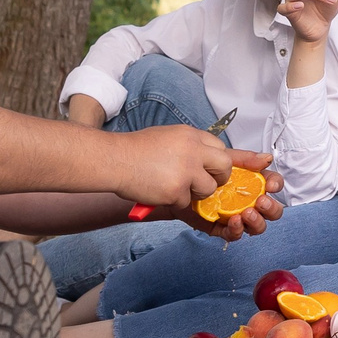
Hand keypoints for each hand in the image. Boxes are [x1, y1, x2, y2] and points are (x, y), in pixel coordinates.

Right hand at [109, 124, 231, 207]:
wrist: (114, 159)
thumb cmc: (135, 149)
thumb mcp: (168, 137)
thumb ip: (189, 146)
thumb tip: (205, 159)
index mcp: (191, 135)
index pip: (220, 147)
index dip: (217, 160)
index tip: (213, 168)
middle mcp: (193, 150)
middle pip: (224, 166)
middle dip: (219, 177)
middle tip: (206, 183)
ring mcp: (187, 171)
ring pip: (208, 188)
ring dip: (195, 193)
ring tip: (174, 187)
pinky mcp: (177, 190)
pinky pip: (186, 202)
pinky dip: (174, 201)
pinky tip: (159, 192)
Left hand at [179, 155, 283, 241]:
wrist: (176, 182)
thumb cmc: (200, 170)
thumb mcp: (222, 159)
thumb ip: (246, 159)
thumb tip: (267, 158)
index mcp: (251, 182)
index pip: (272, 184)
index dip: (276, 184)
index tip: (270, 185)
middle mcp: (247, 200)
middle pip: (271, 209)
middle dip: (271, 208)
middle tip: (261, 202)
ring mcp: (236, 215)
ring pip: (257, 225)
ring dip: (257, 221)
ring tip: (247, 213)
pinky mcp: (220, 228)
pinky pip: (234, 234)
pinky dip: (237, 230)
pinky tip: (233, 221)